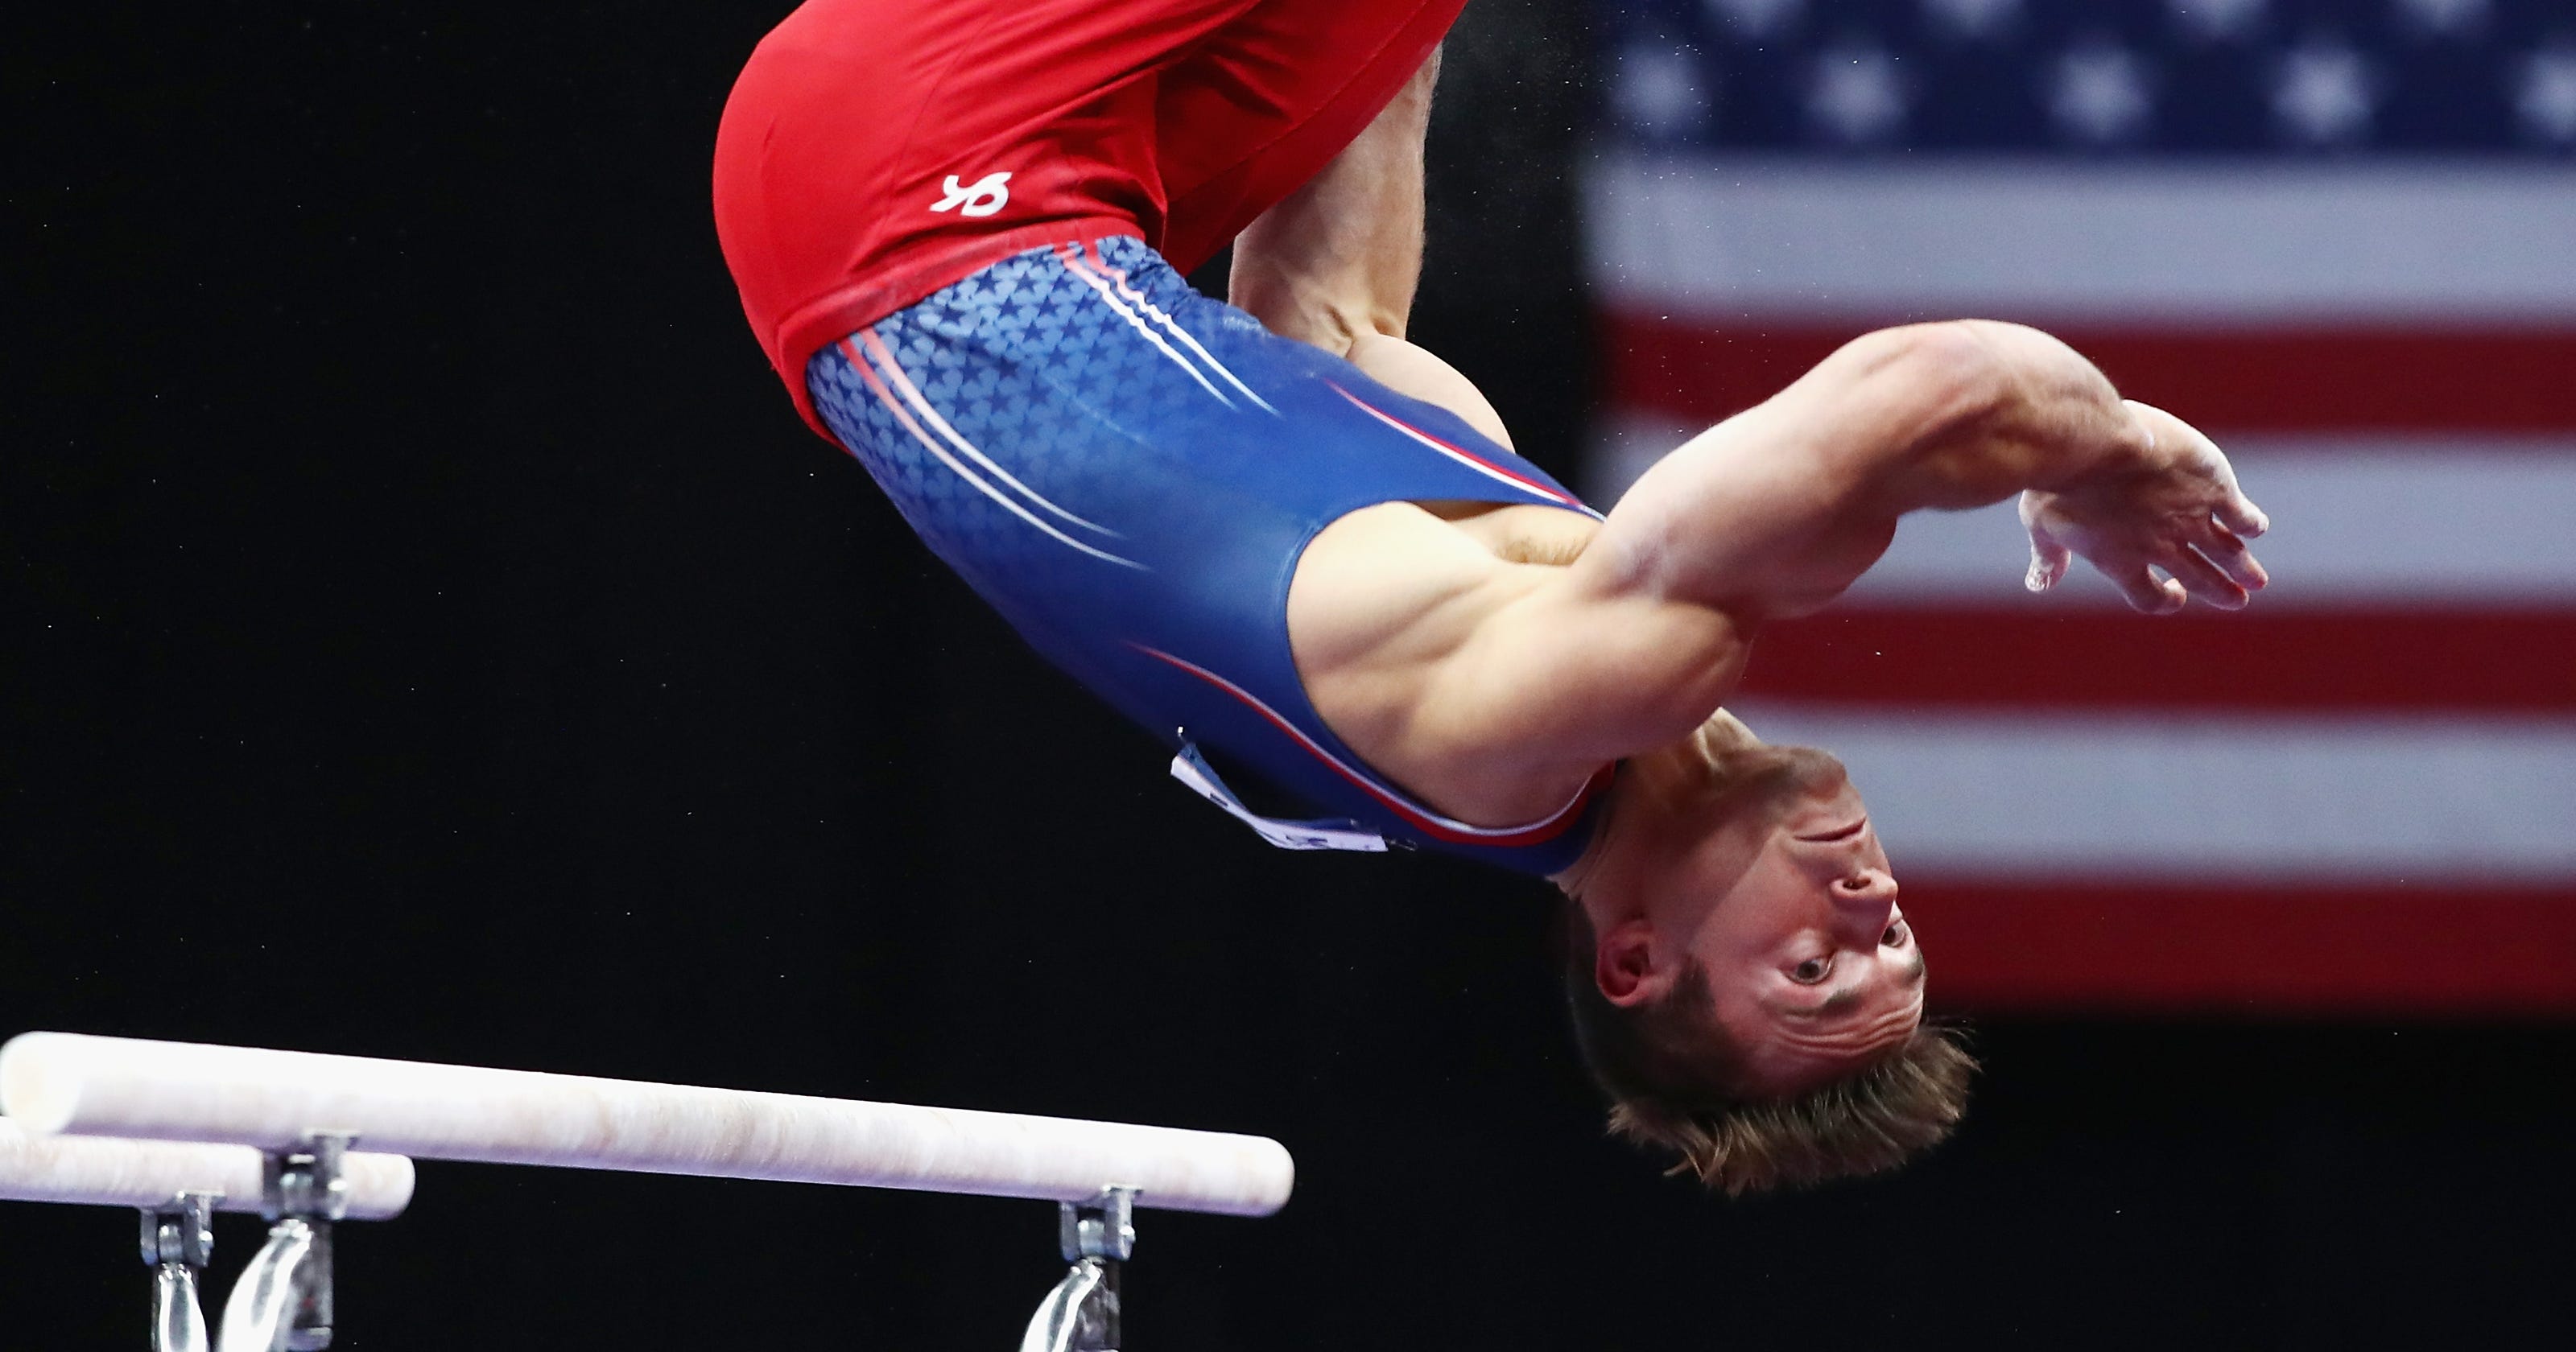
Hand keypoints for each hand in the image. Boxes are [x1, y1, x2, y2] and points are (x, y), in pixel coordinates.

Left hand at [2019, 401, 2270, 612]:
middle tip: (2238, 600)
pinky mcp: (2213, 488)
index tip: (2176, 596)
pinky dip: (2252, 523)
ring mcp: (2190, 518)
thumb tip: (2038, 585)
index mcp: (2122, 560)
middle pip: (2199, 579)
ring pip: (2227, 552)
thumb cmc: (2057, 483)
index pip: (2150, 597)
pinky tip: (2256, 526)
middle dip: (2220, 591)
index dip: (2165, 600)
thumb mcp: (2042, 523)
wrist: (2093, 446)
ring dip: (2243, 567)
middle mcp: (2161, 547)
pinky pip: (2242, 514)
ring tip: (2257, 580)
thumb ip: (2048, 556)